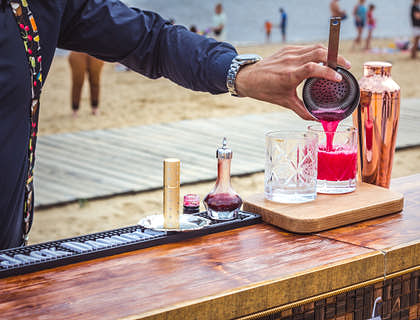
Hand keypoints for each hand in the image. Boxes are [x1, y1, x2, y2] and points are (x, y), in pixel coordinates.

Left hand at [235, 44, 350, 119]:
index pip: (313, 68)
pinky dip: (317, 52)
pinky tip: (322, 59)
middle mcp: (290, 61)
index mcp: (289, 75)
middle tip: (346, 66)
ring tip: (338, 62)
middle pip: (318, 52)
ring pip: (314, 47)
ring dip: (328, 52)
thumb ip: (302, 110)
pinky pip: (307, 48)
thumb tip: (317, 119)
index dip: (328, 72)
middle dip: (335, 57)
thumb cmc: (265, 90)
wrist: (248, 77)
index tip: (339, 78)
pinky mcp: (287, 49)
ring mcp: (289, 53)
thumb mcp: (284, 102)